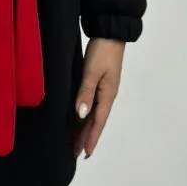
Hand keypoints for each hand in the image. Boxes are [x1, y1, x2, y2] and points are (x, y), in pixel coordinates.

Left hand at [73, 37, 124, 159]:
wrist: (110, 32)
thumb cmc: (102, 51)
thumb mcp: (92, 71)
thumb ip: (86, 92)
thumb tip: (81, 114)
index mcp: (107, 95)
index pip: (97, 122)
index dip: (90, 138)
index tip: (84, 153)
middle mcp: (107, 95)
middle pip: (95, 121)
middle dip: (86, 137)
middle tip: (76, 153)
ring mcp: (104, 89)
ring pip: (93, 114)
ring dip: (85, 128)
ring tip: (76, 141)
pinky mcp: (100, 82)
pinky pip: (92, 104)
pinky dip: (86, 114)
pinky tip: (79, 118)